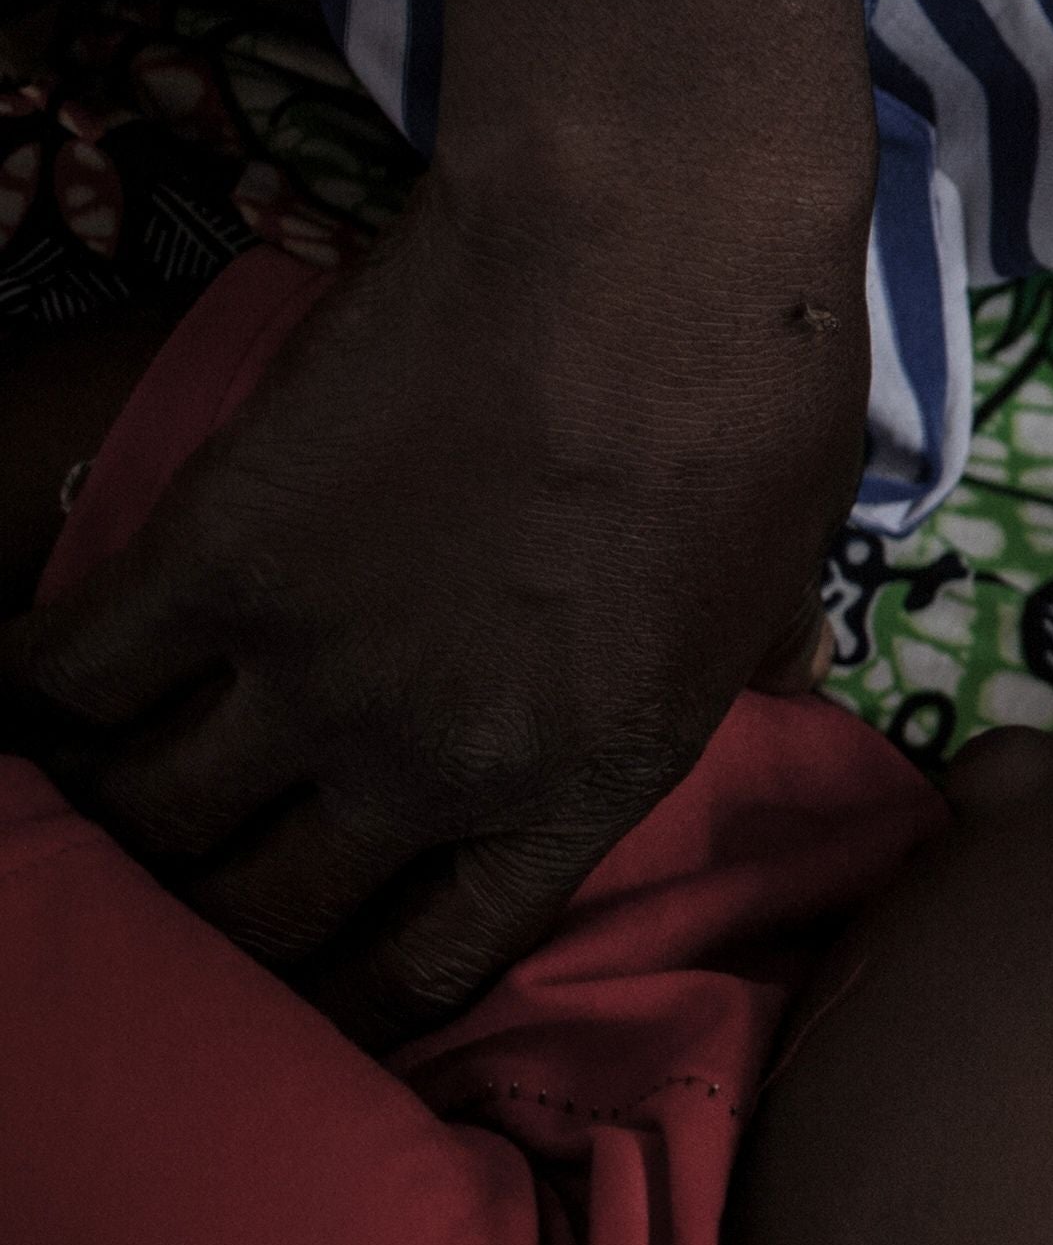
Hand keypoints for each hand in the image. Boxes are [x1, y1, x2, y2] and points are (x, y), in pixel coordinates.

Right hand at [4, 150, 868, 1038]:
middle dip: (211, 914)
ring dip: (111, 810)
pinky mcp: (215, 562)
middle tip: (183, 873)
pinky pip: (66, 675)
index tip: (304, 974)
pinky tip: (24, 684)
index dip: (344, 992)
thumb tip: (782, 684)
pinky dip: (27, 689)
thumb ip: (749, 660)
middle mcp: (429, 767)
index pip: (423, 975)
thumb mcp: (785, 572)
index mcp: (580, 789)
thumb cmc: (753, 398)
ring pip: (144, 815)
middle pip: (259, 920)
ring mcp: (311, 672)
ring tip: (94, 786)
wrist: (649, 251)